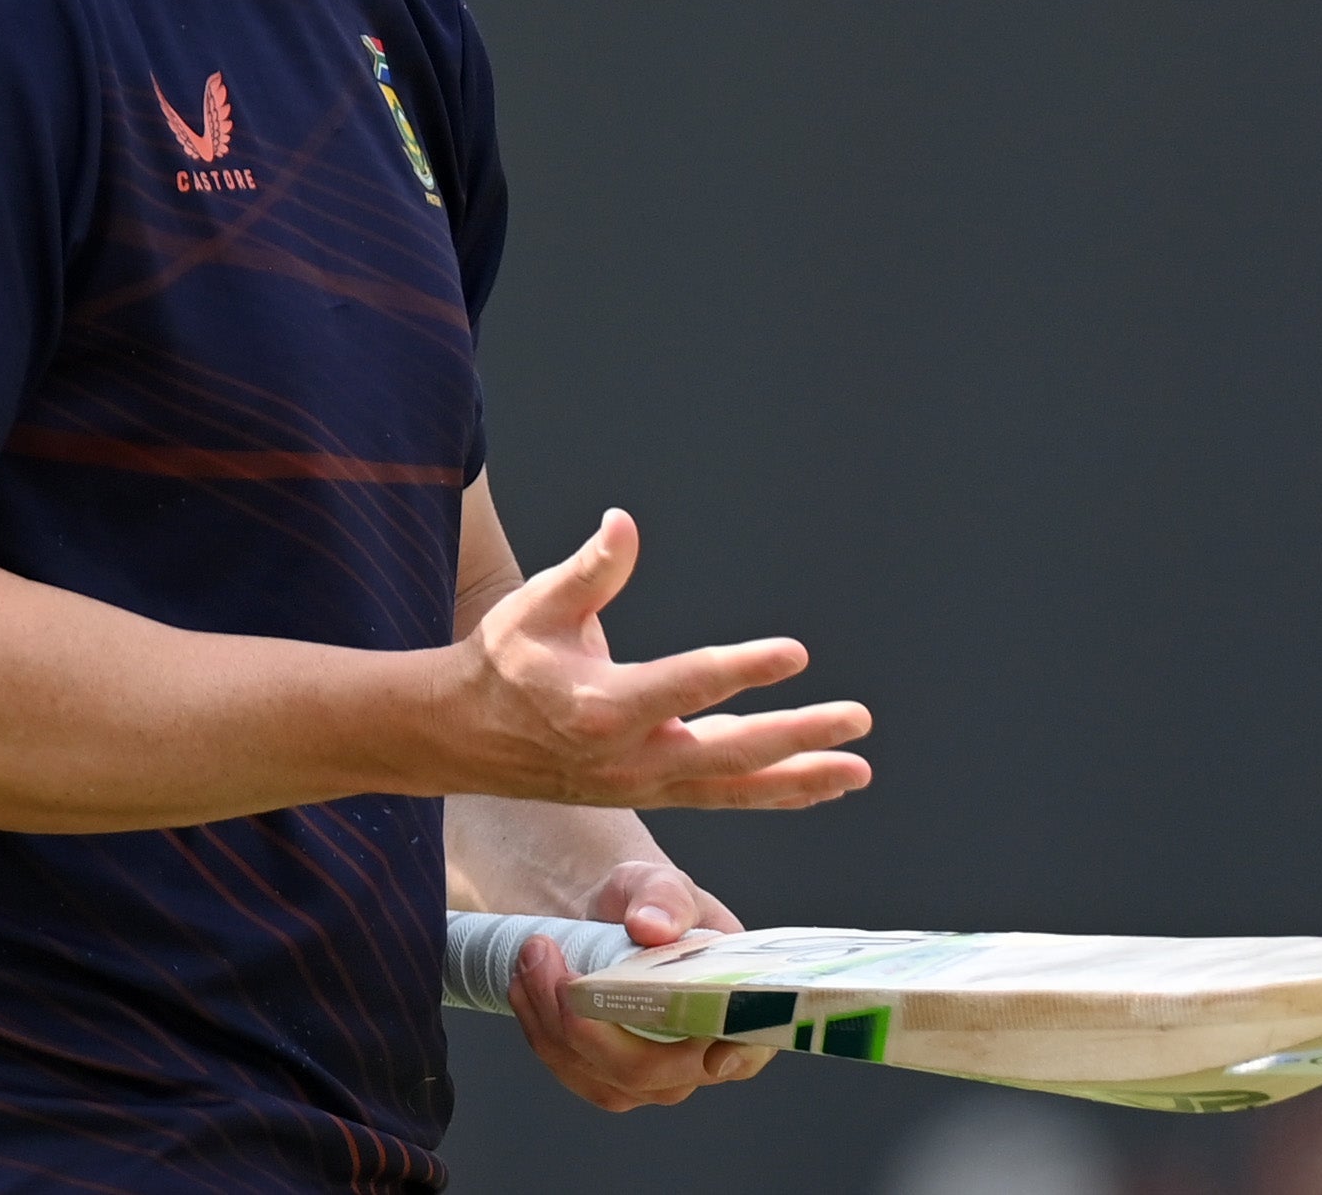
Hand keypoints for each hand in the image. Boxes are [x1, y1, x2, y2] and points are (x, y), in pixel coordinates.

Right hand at [445, 510, 870, 809]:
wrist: (464, 736)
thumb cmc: (505, 660)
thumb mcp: (536, 605)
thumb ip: (589, 569)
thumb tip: (625, 523)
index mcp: (600, 705)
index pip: (687, 685)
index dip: (743, 668)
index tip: (794, 653)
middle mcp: (628, 757)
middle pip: (727, 753)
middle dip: (797, 738)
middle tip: (856, 719)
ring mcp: (642, 785)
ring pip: (733, 790)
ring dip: (799, 779)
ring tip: (857, 770)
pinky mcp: (650, 793)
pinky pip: (722, 799)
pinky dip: (772, 794)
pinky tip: (818, 784)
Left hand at [509, 863, 774, 1111]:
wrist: (610, 918)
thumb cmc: (651, 903)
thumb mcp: (661, 883)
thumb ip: (663, 897)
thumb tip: (651, 925)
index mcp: (734, 1006)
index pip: (751, 1047)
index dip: (736, 1057)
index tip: (712, 1052)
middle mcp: (699, 1055)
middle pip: (652, 1072)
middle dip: (591, 1027)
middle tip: (553, 967)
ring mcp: (652, 1076)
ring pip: (603, 1078)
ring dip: (553, 1023)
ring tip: (532, 955)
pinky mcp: (607, 1078)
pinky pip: (571, 1070)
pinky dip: (539, 1028)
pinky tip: (525, 981)